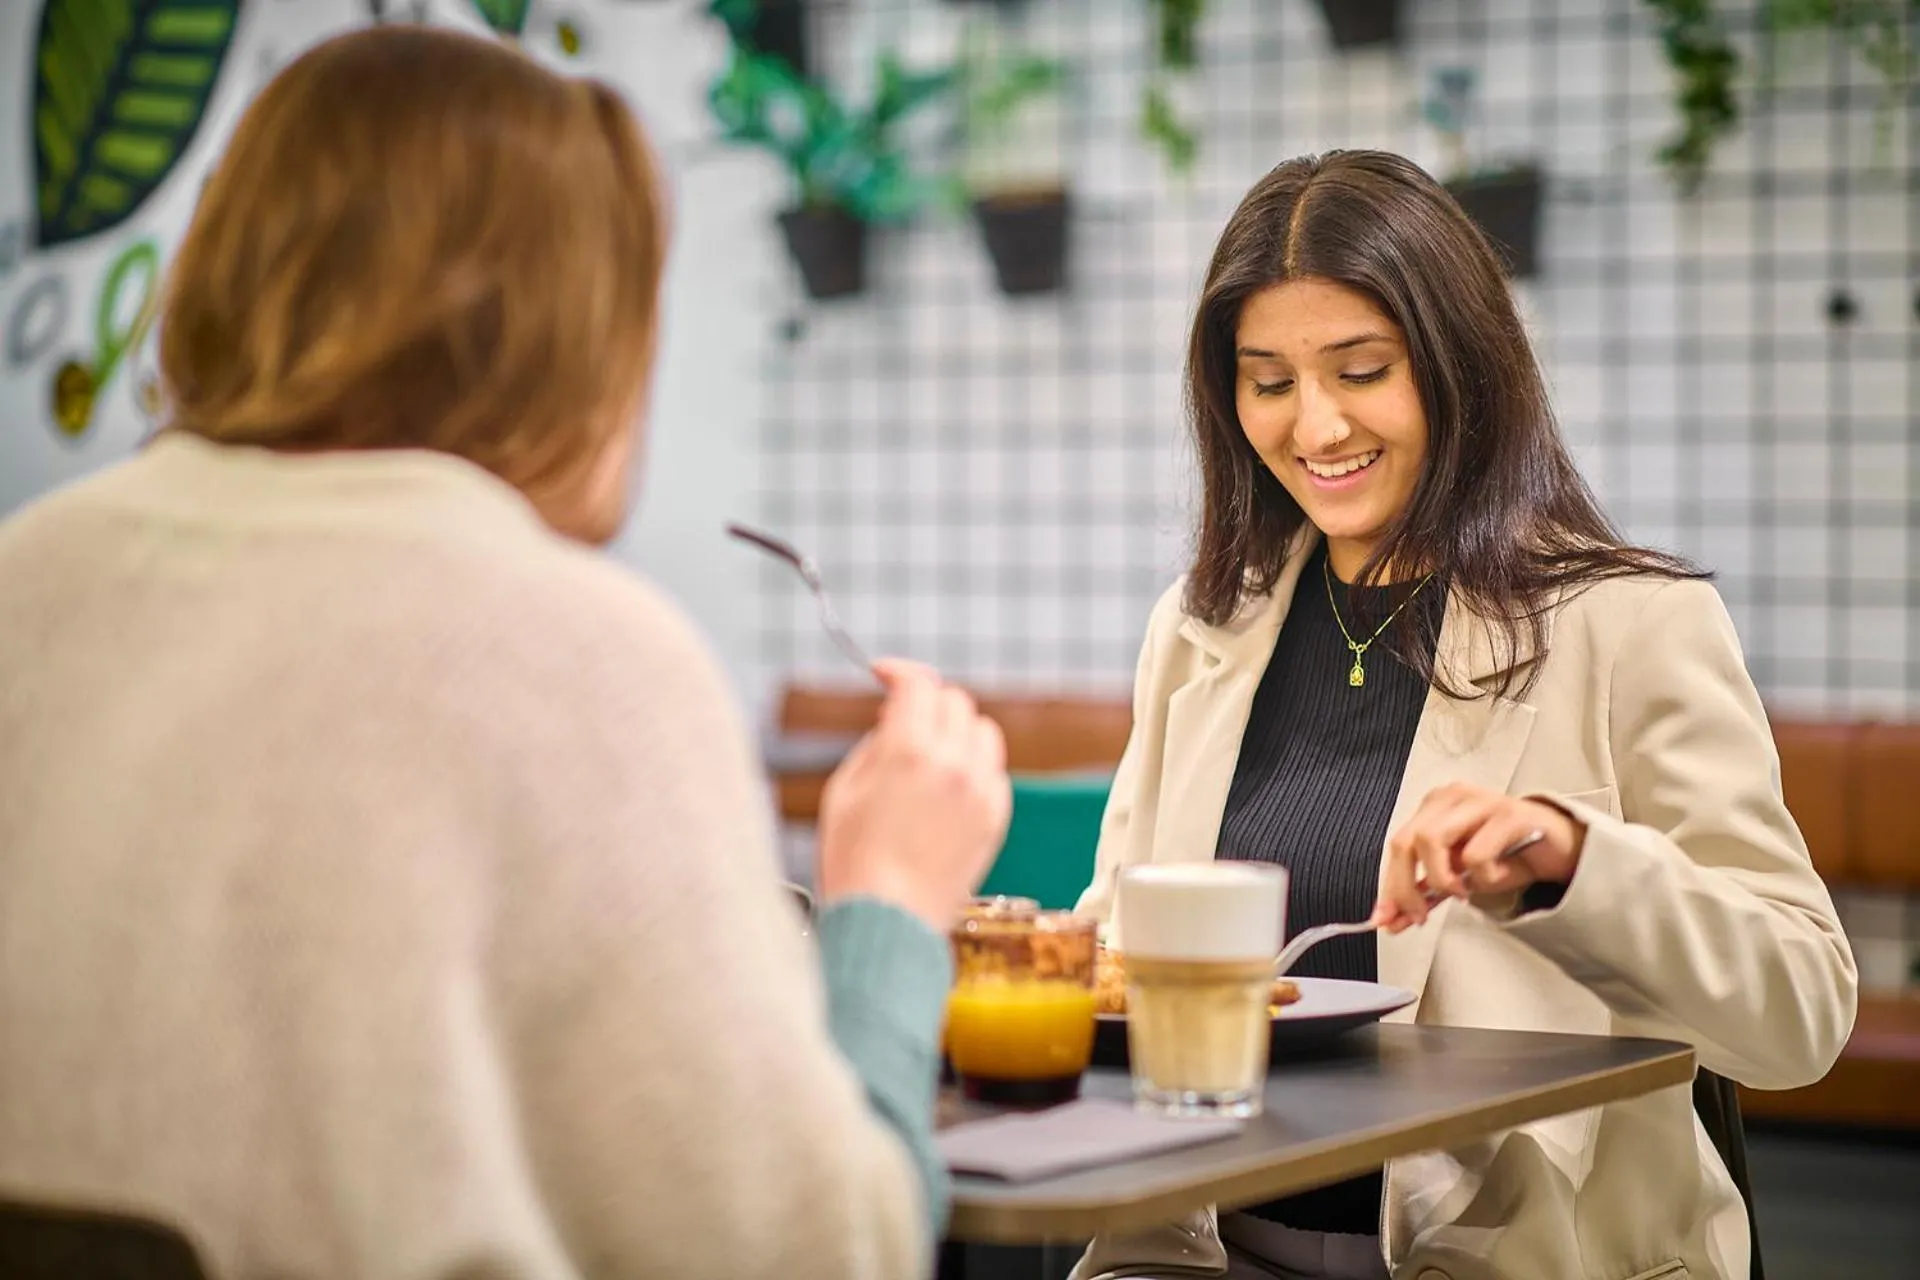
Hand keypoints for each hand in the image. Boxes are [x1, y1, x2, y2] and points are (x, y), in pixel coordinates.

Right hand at [814, 660, 1011, 933]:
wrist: (888, 923)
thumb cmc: (853, 861)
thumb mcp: (844, 790)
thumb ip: (875, 742)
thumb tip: (897, 718)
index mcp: (908, 752)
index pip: (919, 683)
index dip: (899, 672)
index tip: (883, 676)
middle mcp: (954, 765)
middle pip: (954, 702)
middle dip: (926, 705)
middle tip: (901, 725)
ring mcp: (981, 792)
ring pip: (982, 732)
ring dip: (956, 732)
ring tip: (928, 758)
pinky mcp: (996, 818)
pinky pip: (993, 771)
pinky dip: (973, 768)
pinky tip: (945, 792)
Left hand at [1373, 782, 1585, 932]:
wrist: (1559, 847)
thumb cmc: (1508, 855)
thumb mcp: (1460, 877)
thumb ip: (1426, 893)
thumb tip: (1391, 919)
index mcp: (1435, 807)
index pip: (1399, 845)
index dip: (1390, 885)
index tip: (1386, 918)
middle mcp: (1453, 797)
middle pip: (1407, 841)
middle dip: (1407, 887)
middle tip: (1422, 915)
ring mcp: (1481, 801)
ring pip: (1433, 840)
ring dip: (1443, 879)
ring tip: (1465, 891)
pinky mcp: (1510, 813)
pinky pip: (1477, 854)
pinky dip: (1484, 876)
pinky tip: (1499, 874)